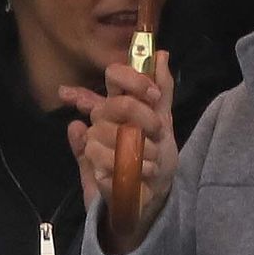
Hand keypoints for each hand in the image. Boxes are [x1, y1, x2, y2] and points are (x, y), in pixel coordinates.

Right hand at [63, 51, 177, 250]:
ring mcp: (93, 138)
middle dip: (142, 118)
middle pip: (115, 104)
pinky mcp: (87, 162)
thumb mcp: (166, 124)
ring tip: (153, 162)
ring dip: (139, 149)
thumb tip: (160, 54)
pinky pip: (98, 154)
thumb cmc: (157, 159)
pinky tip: (139, 172)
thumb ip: (164, 89)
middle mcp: (104, 116)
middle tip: (158, 132)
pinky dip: (125, 166)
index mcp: (122, 102)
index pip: (115, 75)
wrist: (151, 200)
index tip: (154, 95)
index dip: (133, 80)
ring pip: (107, 131)